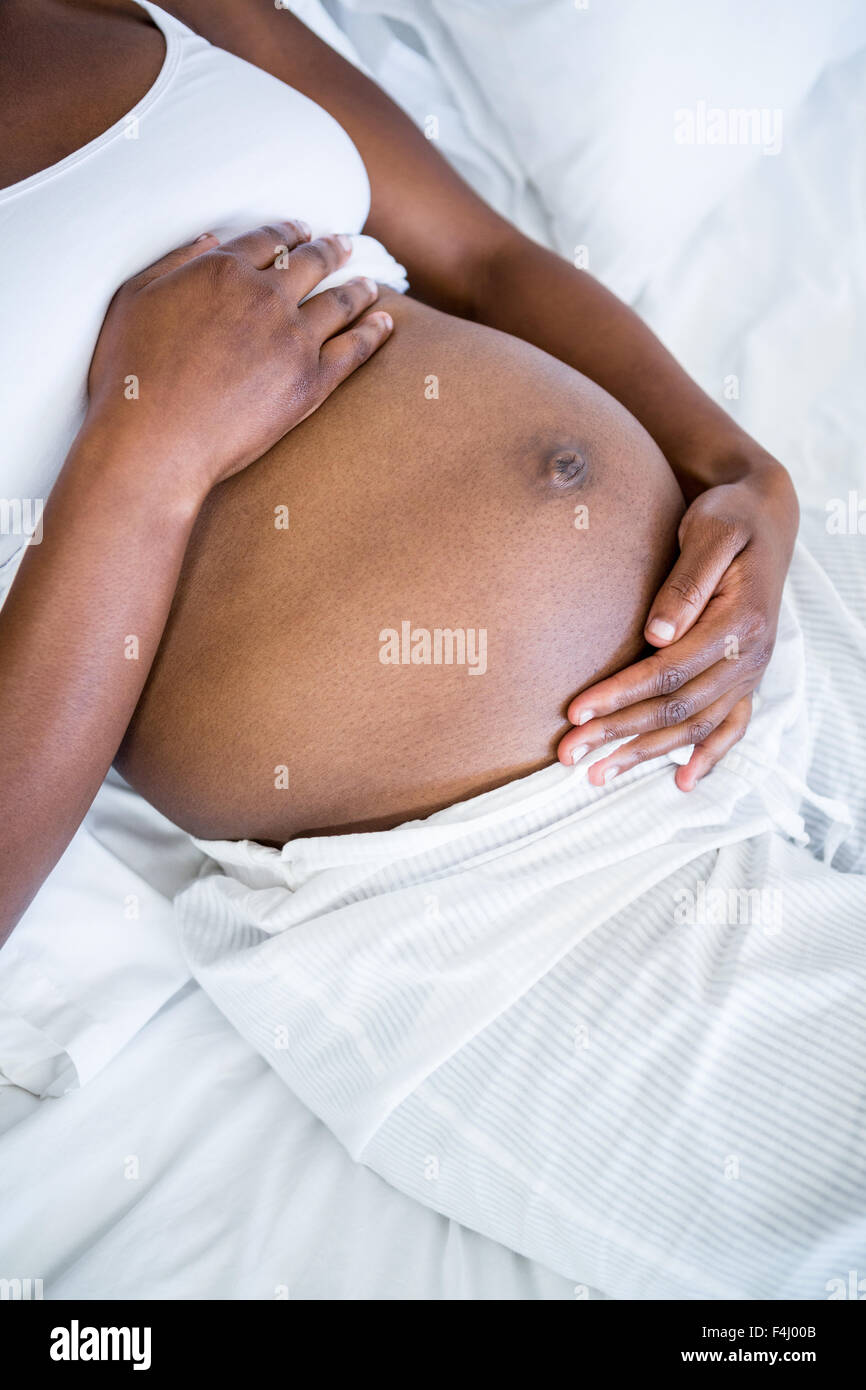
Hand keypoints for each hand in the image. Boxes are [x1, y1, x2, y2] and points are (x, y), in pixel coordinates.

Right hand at [85, 221, 392, 494]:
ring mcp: (293, 339)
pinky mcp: (311, 383)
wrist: (154, 443)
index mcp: (222, 270)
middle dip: (330, 249)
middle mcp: (264, 297)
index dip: (287, 233)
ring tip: (371, 285)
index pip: (266, 241)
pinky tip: (387, 323)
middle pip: (309, 263)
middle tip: (344, 244)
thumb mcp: (134, 301)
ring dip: (358, 288)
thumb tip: (209, 239)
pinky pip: (354, 350)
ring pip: (338, 302)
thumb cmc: (131, 377)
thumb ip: (172, 263)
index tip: (300, 230)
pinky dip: (374, 332)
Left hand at [557, 462, 798, 789]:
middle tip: (567, 753)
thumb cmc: (729, 516)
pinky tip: (683, 783)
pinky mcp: (745, 677)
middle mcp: (751, 655)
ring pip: (696, 726)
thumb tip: (657, 633)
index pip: (670, 670)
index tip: (574, 711)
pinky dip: (709, 757)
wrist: (765, 515)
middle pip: (677, 708)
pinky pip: (731, 727)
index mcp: (742, 621)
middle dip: (618, 732)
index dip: (621, 694)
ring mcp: (751, 671)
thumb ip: (687, 581)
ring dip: (646, 753)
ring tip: (597, 775)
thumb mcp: (711, 531)